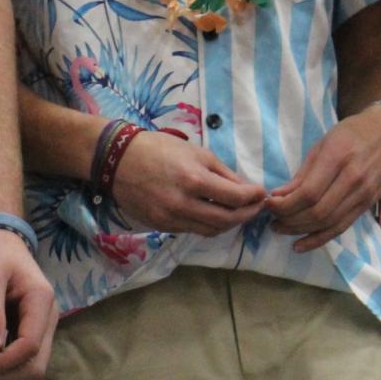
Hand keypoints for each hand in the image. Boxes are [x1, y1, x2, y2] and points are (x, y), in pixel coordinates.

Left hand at [0, 228, 57, 379]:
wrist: (0, 236)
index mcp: (41, 301)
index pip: (30, 346)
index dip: (4, 360)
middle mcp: (49, 314)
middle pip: (38, 362)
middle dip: (9, 370)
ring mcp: (44, 321)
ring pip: (35, 362)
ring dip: (10, 368)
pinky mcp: (34, 324)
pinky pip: (28, 354)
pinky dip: (10, 361)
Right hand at [111, 130, 266, 234]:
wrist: (119, 160)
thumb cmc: (161, 149)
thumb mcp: (198, 153)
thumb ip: (223, 173)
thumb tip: (245, 189)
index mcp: (194, 180)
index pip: (235, 198)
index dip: (253, 198)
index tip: (261, 193)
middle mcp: (183, 204)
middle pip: (225, 220)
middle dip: (246, 215)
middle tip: (256, 207)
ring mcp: (170, 218)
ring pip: (209, 230)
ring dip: (229, 224)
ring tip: (239, 213)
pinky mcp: (160, 226)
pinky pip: (191, 230)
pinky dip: (208, 224)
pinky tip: (214, 214)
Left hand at [267, 108, 380, 251]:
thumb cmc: (352, 133)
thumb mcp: (323, 143)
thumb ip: (302, 173)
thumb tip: (278, 198)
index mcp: (338, 157)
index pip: (308, 193)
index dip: (284, 205)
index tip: (268, 205)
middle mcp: (353, 178)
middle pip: (317, 212)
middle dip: (289, 220)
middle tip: (273, 219)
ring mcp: (363, 194)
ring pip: (328, 223)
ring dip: (300, 230)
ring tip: (281, 228)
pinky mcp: (367, 204)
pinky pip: (341, 227)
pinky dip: (319, 240)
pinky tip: (300, 245)